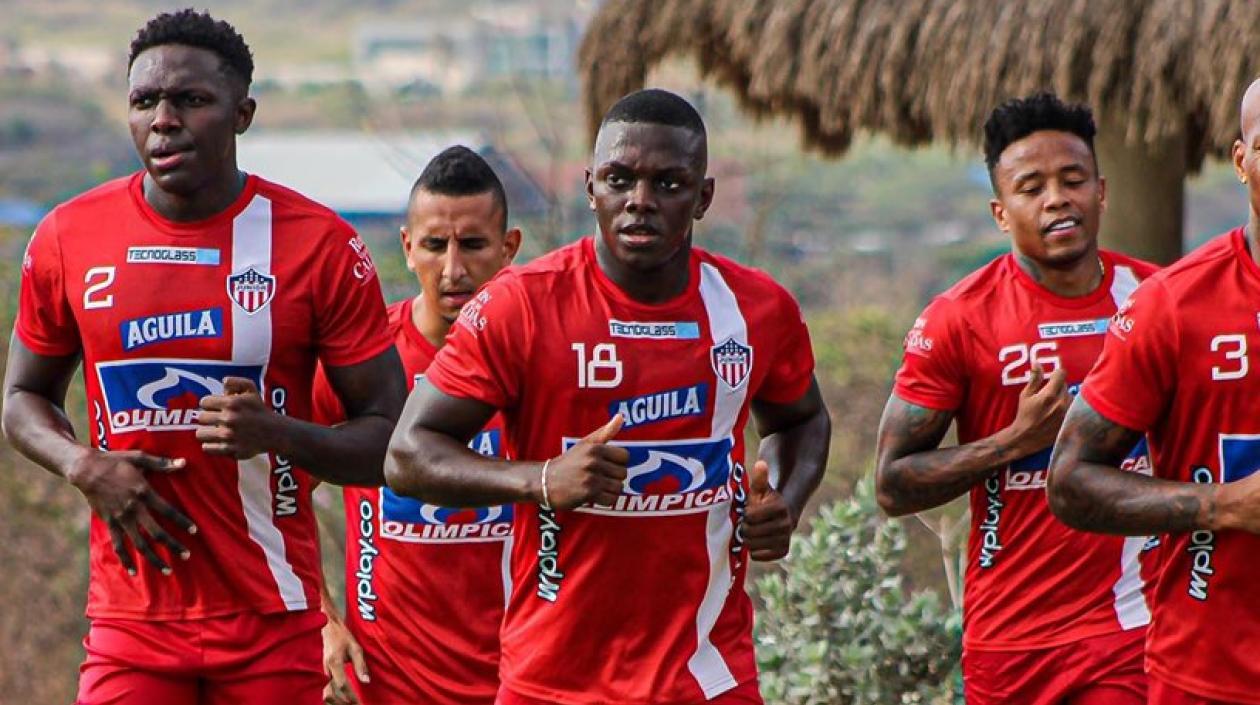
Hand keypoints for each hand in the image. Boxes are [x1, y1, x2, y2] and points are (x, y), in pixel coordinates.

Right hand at [65, 449, 195, 574]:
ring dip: (153, 559)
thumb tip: (184, 463)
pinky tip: (133, 571)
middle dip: (173, 545)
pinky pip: (118, 545)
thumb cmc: (115, 461)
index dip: (181, 522)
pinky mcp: (109, 523)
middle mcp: (133, 509)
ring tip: (167, 570)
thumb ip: (162, 464)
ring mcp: (120, 518)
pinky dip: (125, 559)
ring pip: (139, 544)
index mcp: (144, 492)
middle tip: (187, 555)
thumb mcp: (140, 458)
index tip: (194, 531)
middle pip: (156, 532)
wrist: (85, 470)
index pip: (168, 511)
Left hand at [196, 377, 276, 457]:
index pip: (204, 402)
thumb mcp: (252, 390)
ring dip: (206, 432)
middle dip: (207, 418)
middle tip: (216, 420)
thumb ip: (236, 381)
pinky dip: (211, 445)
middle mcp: (229, 419)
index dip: (209, 404)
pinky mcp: (230, 449)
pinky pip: (207, 448)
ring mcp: (229, 435)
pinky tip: (219, 441)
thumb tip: (224, 381)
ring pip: (200, 434)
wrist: (274, 432)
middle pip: (201, 418)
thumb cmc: (260, 410)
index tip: (215, 408)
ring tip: (215, 431)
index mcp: (232, 403)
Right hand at [322, 614, 367, 704]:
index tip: (358, 703)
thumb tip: (366, 682)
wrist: (328, 628)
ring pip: (326, 693)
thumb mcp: (356, 648)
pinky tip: (342, 698)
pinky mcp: (323, 673)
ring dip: (336, 701)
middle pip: (330, 694)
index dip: (350, 696)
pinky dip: (333, 696)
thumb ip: (361, 666)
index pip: (341, 685)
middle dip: (342, 703)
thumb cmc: (343, 636)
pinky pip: (326, 688)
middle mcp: (326, 669)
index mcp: (334, 663)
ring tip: (349, 703)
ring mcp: (322, 672)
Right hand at [539, 414, 629, 509]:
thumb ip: (605, 432)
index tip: (605, 466)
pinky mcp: (588, 493)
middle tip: (598, 477)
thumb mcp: (585, 444)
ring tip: (596, 487)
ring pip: (618, 487)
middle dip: (613, 478)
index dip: (617, 463)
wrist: (544, 481)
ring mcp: (591, 478)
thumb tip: (621, 416)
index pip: (625, 457)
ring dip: (609, 490)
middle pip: (623, 473)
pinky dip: (605, 500)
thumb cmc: (568, 462)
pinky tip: (594, 496)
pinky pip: (611, 499)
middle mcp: (593, 461)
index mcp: (595, 448)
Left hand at [743, 460, 795, 560]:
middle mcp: (786, 524)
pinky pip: (757, 555)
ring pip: (752, 545)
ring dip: (749, 538)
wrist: (783, 517)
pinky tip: (759, 541)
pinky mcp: (783, 552)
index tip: (750, 510)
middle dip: (745, 527)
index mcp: (780, 507)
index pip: (750, 516)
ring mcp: (785, 539)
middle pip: (750, 532)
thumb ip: (760, 478)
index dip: (746, 514)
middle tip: (750, 522)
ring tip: (754, 530)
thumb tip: (761, 463)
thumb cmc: (765, 501)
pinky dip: (754, 550)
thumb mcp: (761, 489)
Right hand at [1005, 365, 1069, 453]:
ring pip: (1070, 396)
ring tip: (1053, 405)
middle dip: (1057, 386)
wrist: (1026, 438)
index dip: (1056, 373)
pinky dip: (1067, 407)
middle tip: (1048, 394)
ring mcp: (1068, 412)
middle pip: (1066, 385)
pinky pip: (1073, 407)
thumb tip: (1037, 363)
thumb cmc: (1024, 415)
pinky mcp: (1071, 420)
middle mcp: (1062, 402)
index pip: (1061, 373)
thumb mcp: (1025, 395)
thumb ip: (1034, 379)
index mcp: (1049, 394)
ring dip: (1063, 397)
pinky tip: (1057, 412)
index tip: (1052, 376)